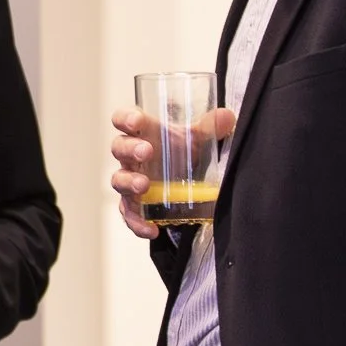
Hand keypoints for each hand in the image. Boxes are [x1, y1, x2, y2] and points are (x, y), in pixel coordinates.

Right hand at [109, 106, 234, 238]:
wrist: (179, 179)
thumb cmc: (178, 153)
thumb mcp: (194, 138)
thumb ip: (209, 128)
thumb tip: (227, 117)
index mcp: (141, 134)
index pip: (123, 120)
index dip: (125, 118)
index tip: (137, 121)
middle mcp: (131, 157)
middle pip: (119, 148)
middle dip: (130, 149)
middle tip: (146, 151)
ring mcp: (129, 181)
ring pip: (119, 180)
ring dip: (129, 182)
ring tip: (143, 186)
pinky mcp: (133, 205)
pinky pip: (129, 214)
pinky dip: (138, 223)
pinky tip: (152, 228)